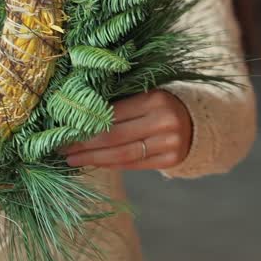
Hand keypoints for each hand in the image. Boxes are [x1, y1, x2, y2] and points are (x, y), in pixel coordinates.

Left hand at [64, 89, 192, 171]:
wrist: (197, 122)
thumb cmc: (161, 106)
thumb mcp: (146, 97)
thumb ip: (121, 105)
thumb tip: (80, 118)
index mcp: (156, 98)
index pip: (114, 114)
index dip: (88, 123)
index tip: (65, 129)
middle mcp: (165, 121)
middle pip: (115, 136)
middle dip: (85, 144)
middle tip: (62, 148)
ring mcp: (170, 142)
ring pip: (123, 154)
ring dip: (94, 158)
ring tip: (73, 160)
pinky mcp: (171, 160)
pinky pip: (134, 164)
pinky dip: (112, 164)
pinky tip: (95, 162)